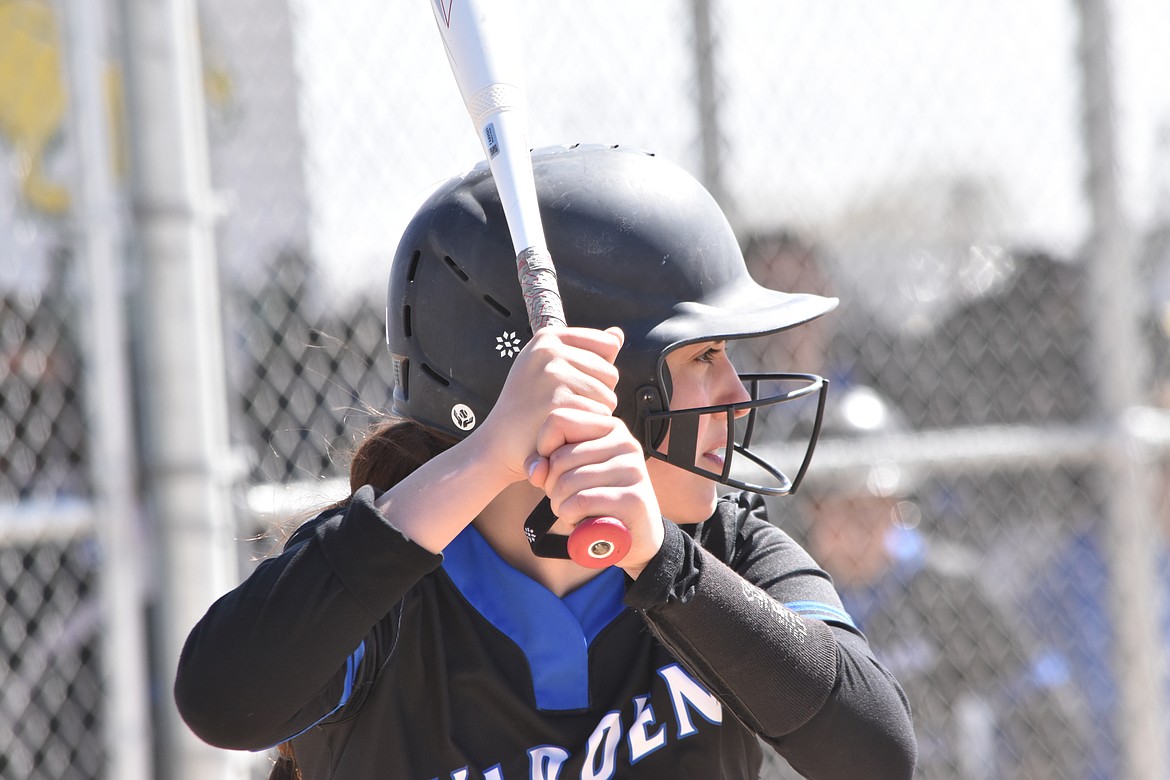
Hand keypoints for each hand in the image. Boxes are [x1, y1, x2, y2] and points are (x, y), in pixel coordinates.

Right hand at [471, 326, 623, 486]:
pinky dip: (589, 430)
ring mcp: (553, 375)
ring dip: (595, 415)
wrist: (499, 443)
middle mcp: (549, 351)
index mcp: (548, 337)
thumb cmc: (528, 406)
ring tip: (564, 419)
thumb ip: (585, 350)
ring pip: (608, 397)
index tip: (572, 385)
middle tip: (565, 407)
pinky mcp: (558, 403)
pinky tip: (568, 433)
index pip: (608, 345)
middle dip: (597, 395)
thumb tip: (617, 334)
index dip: (598, 372)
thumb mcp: (548, 368)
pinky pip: (600, 416)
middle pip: (610, 373)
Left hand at [525, 406, 665, 575]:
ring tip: (573, 510)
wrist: (635, 536)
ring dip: (560, 504)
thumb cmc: (598, 500)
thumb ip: (546, 463)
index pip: (558, 420)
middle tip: (564, 498)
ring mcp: (632, 469)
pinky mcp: (634, 498)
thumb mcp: (570, 473)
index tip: (553, 468)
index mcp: (609, 427)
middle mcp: (625, 442)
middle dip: (551, 485)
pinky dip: (571, 516)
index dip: (543, 448)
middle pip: (559, 458)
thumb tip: (537, 470)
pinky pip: (581, 502)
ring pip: (567, 482)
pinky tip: (581, 521)